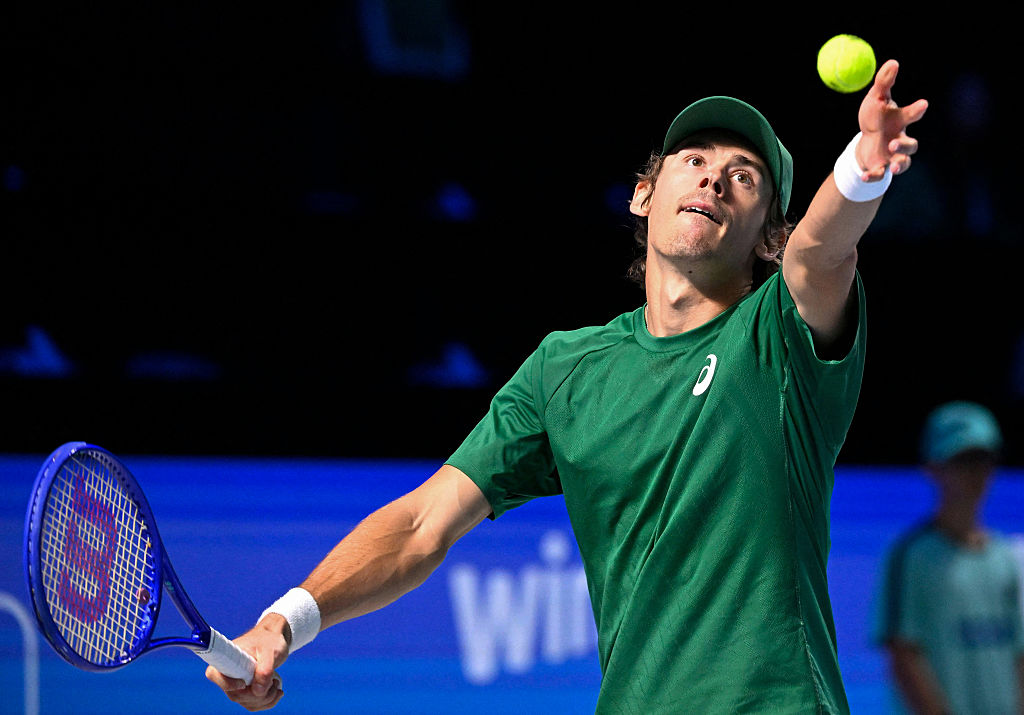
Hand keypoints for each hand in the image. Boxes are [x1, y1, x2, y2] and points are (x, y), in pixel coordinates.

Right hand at [206, 614, 289, 710]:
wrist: (274, 640)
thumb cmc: (269, 641)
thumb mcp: (270, 651)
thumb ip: (265, 670)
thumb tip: (258, 691)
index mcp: (228, 657)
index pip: (214, 674)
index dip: (226, 683)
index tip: (243, 683)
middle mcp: (229, 672)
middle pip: (235, 695)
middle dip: (257, 694)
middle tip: (273, 681)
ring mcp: (236, 683)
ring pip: (245, 702)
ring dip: (265, 699)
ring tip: (276, 683)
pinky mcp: (245, 690)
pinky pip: (252, 704)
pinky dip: (267, 702)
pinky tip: (277, 692)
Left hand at [855, 59, 928, 179]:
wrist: (867, 140)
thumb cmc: (875, 116)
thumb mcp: (876, 98)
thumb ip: (884, 82)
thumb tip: (893, 62)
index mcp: (901, 120)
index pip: (912, 114)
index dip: (917, 110)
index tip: (923, 104)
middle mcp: (900, 139)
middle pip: (911, 145)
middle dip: (904, 145)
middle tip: (894, 143)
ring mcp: (892, 156)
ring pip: (902, 163)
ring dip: (899, 164)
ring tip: (893, 166)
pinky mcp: (881, 168)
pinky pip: (880, 174)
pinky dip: (874, 176)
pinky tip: (865, 176)